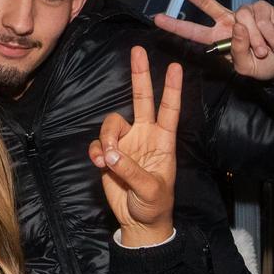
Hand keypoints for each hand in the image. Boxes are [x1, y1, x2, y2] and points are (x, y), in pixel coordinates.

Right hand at [88, 46, 182, 245]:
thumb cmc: (154, 205)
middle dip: (139, 75)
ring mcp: (126, 144)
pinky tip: (101, 164)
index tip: (176, 67)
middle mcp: (145, 136)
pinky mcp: (109, 154)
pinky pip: (99, 143)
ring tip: (108, 160)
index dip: (172, 89)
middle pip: (141, 99)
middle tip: (138, 51)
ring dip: (107, 138)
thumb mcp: (150, 189)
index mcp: (163, 141)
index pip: (169, 110)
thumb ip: (130, 170)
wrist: (138, 222)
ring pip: (111, 123)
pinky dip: (98, 151)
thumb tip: (111, 154)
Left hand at [151, 0, 273, 83]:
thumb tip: (237, 24)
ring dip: (256, 39)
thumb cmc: (266, 67)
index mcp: (220, 39)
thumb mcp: (247, 68)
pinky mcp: (262, 8)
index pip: (194, 31)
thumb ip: (238, 50)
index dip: (176, 26)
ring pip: (242, 18)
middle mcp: (229, 23)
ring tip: (267, 51)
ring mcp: (245, 14)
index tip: (158, 19)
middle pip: (206, 3)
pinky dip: (270, 34)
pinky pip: (261, 18)